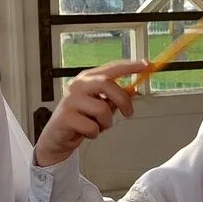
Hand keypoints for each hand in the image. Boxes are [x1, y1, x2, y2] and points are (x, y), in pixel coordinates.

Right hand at [35, 60, 149, 166]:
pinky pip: (92, 126)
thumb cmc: (80, 119)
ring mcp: (71, 100)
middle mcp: (78, 85)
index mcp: (87, 79)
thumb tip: (133, 90)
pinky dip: (94, 133)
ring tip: (97, 125)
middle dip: (123, 100)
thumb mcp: (100, 105)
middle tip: (129, 113)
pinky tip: (86, 132)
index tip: (145, 65)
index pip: (111, 68)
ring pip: (102, 109)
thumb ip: (114, 97)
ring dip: (106, 122)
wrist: (57, 137)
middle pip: (107, 84)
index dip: (129, 66)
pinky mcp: (66, 116)